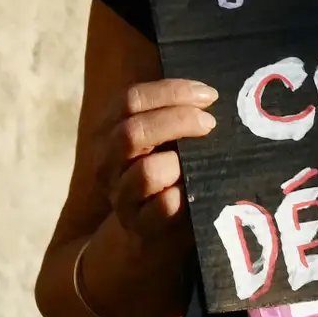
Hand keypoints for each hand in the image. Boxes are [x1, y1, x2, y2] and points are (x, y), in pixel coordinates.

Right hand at [91, 76, 210, 243]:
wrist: (153, 224)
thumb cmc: (167, 166)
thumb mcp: (162, 135)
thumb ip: (174, 112)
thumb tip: (210, 95)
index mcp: (109, 131)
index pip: (129, 100)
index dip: (171, 91)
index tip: (209, 96)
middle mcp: (107, 162)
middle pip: (132, 132)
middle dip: (178, 121)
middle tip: (210, 124)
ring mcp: (121, 196)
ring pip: (146, 172)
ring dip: (179, 161)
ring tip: (201, 161)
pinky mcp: (141, 224)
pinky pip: (162, 207)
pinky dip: (184, 195)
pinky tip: (196, 188)